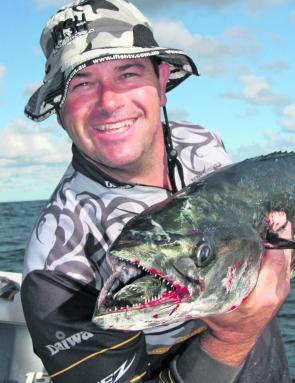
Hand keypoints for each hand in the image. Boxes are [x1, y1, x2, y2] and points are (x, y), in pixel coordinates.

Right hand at [200, 212, 291, 366]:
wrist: (237, 339)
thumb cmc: (222, 320)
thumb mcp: (212, 303)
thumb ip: (208, 282)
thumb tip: (196, 255)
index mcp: (260, 294)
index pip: (272, 259)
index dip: (271, 237)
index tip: (268, 217)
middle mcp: (276, 289)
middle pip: (283, 254)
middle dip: (278, 231)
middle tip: (270, 211)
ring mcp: (282, 288)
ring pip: (287, 257)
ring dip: (281, 237)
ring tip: (272, 217)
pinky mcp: (283, 286)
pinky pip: (286, 261)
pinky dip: (280, 246)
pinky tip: (270, 234)